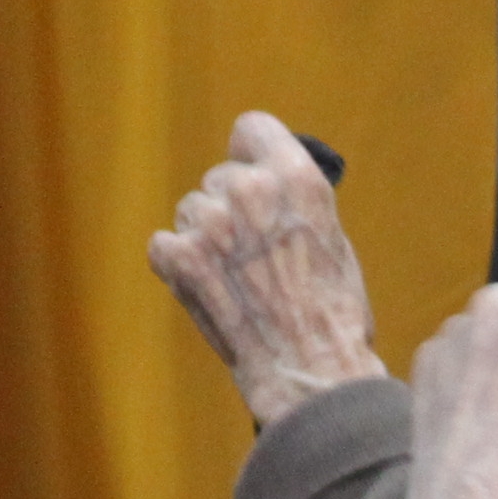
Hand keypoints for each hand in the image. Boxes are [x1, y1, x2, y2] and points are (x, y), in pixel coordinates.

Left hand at [149, 115, 381, 430]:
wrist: (309, 369)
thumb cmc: (332, 312)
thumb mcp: (329, 235)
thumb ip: (292, 200)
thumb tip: (265, 181)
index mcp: (295, 177)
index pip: (251, 129)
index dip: (253, 154)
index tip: (255, 173)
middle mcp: (249, 191)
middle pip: (220, 177)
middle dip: (231, 209)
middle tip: (255, 253)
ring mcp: (209, 223)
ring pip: (192, 211)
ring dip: (206, 239)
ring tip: (238, 280)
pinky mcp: (179, 258)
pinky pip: (165, 245)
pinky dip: (180, 267)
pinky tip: (210, 291)